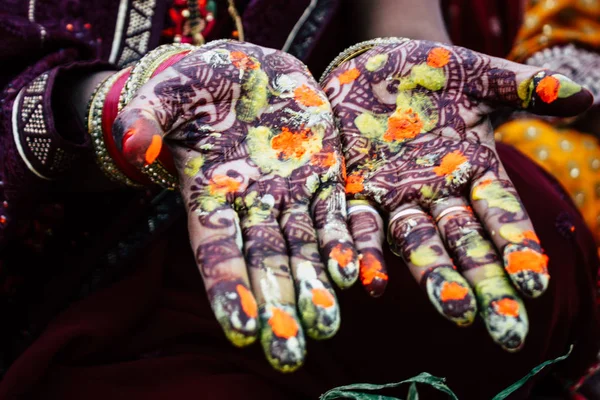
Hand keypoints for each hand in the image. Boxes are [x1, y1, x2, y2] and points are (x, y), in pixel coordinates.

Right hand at [113, 42, 358, 370]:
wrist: (250, 68)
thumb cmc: (202, 83)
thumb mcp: (169, 93)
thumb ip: (149, 118)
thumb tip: (132, 144)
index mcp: (209, 195)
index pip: (216, 250)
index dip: (228, 288)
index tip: (242, 328)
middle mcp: (250, 206)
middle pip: (264, 264)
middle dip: (277, 307)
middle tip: (288, 355)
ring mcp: (288, 194)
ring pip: (302, 248)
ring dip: (315, 286)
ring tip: (326, 324)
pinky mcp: (322, 175)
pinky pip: (334, 214)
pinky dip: (341, 242)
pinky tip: (352, 274)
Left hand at [321, 38, 591, 349]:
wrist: (373, 67)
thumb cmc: (432, 73)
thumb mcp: (480, 76)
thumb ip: (525, 89)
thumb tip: (585, 95)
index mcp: (474, 171)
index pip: (501, 216)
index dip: (517, 248)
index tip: (534, 286)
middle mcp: (438, 193)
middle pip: (465, 242)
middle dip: (484, 284)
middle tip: (504, 331)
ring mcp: (395, 196)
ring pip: (416, 241)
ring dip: (432, 275)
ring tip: (453, 311)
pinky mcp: (354, 190)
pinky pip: (359, 224)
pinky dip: (363, 252)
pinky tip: (366, 282)